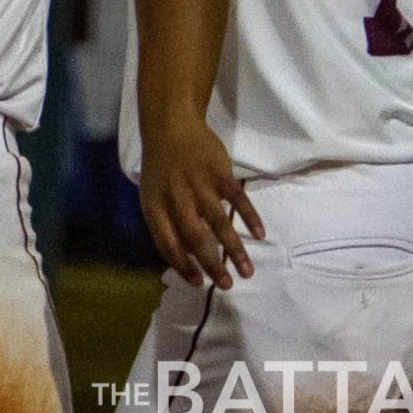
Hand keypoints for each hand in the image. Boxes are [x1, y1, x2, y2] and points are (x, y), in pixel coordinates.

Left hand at [138, 119, 264, 288]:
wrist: (169, 126)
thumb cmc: (161, 169)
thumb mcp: (152, 196)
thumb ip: (166, 224)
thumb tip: (184, 259)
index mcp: (154, 206)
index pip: (166, 243)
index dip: (182, 265)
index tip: (199, 283)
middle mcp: (175, 197)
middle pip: (194, 237)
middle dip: (211, 264)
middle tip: (227, 285)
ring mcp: (198, 184)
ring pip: (218, 222)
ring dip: (234, 249)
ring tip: (247, 271)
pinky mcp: (218, 172)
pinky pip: (236, 198)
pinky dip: (249, 217)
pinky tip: (259, 234)